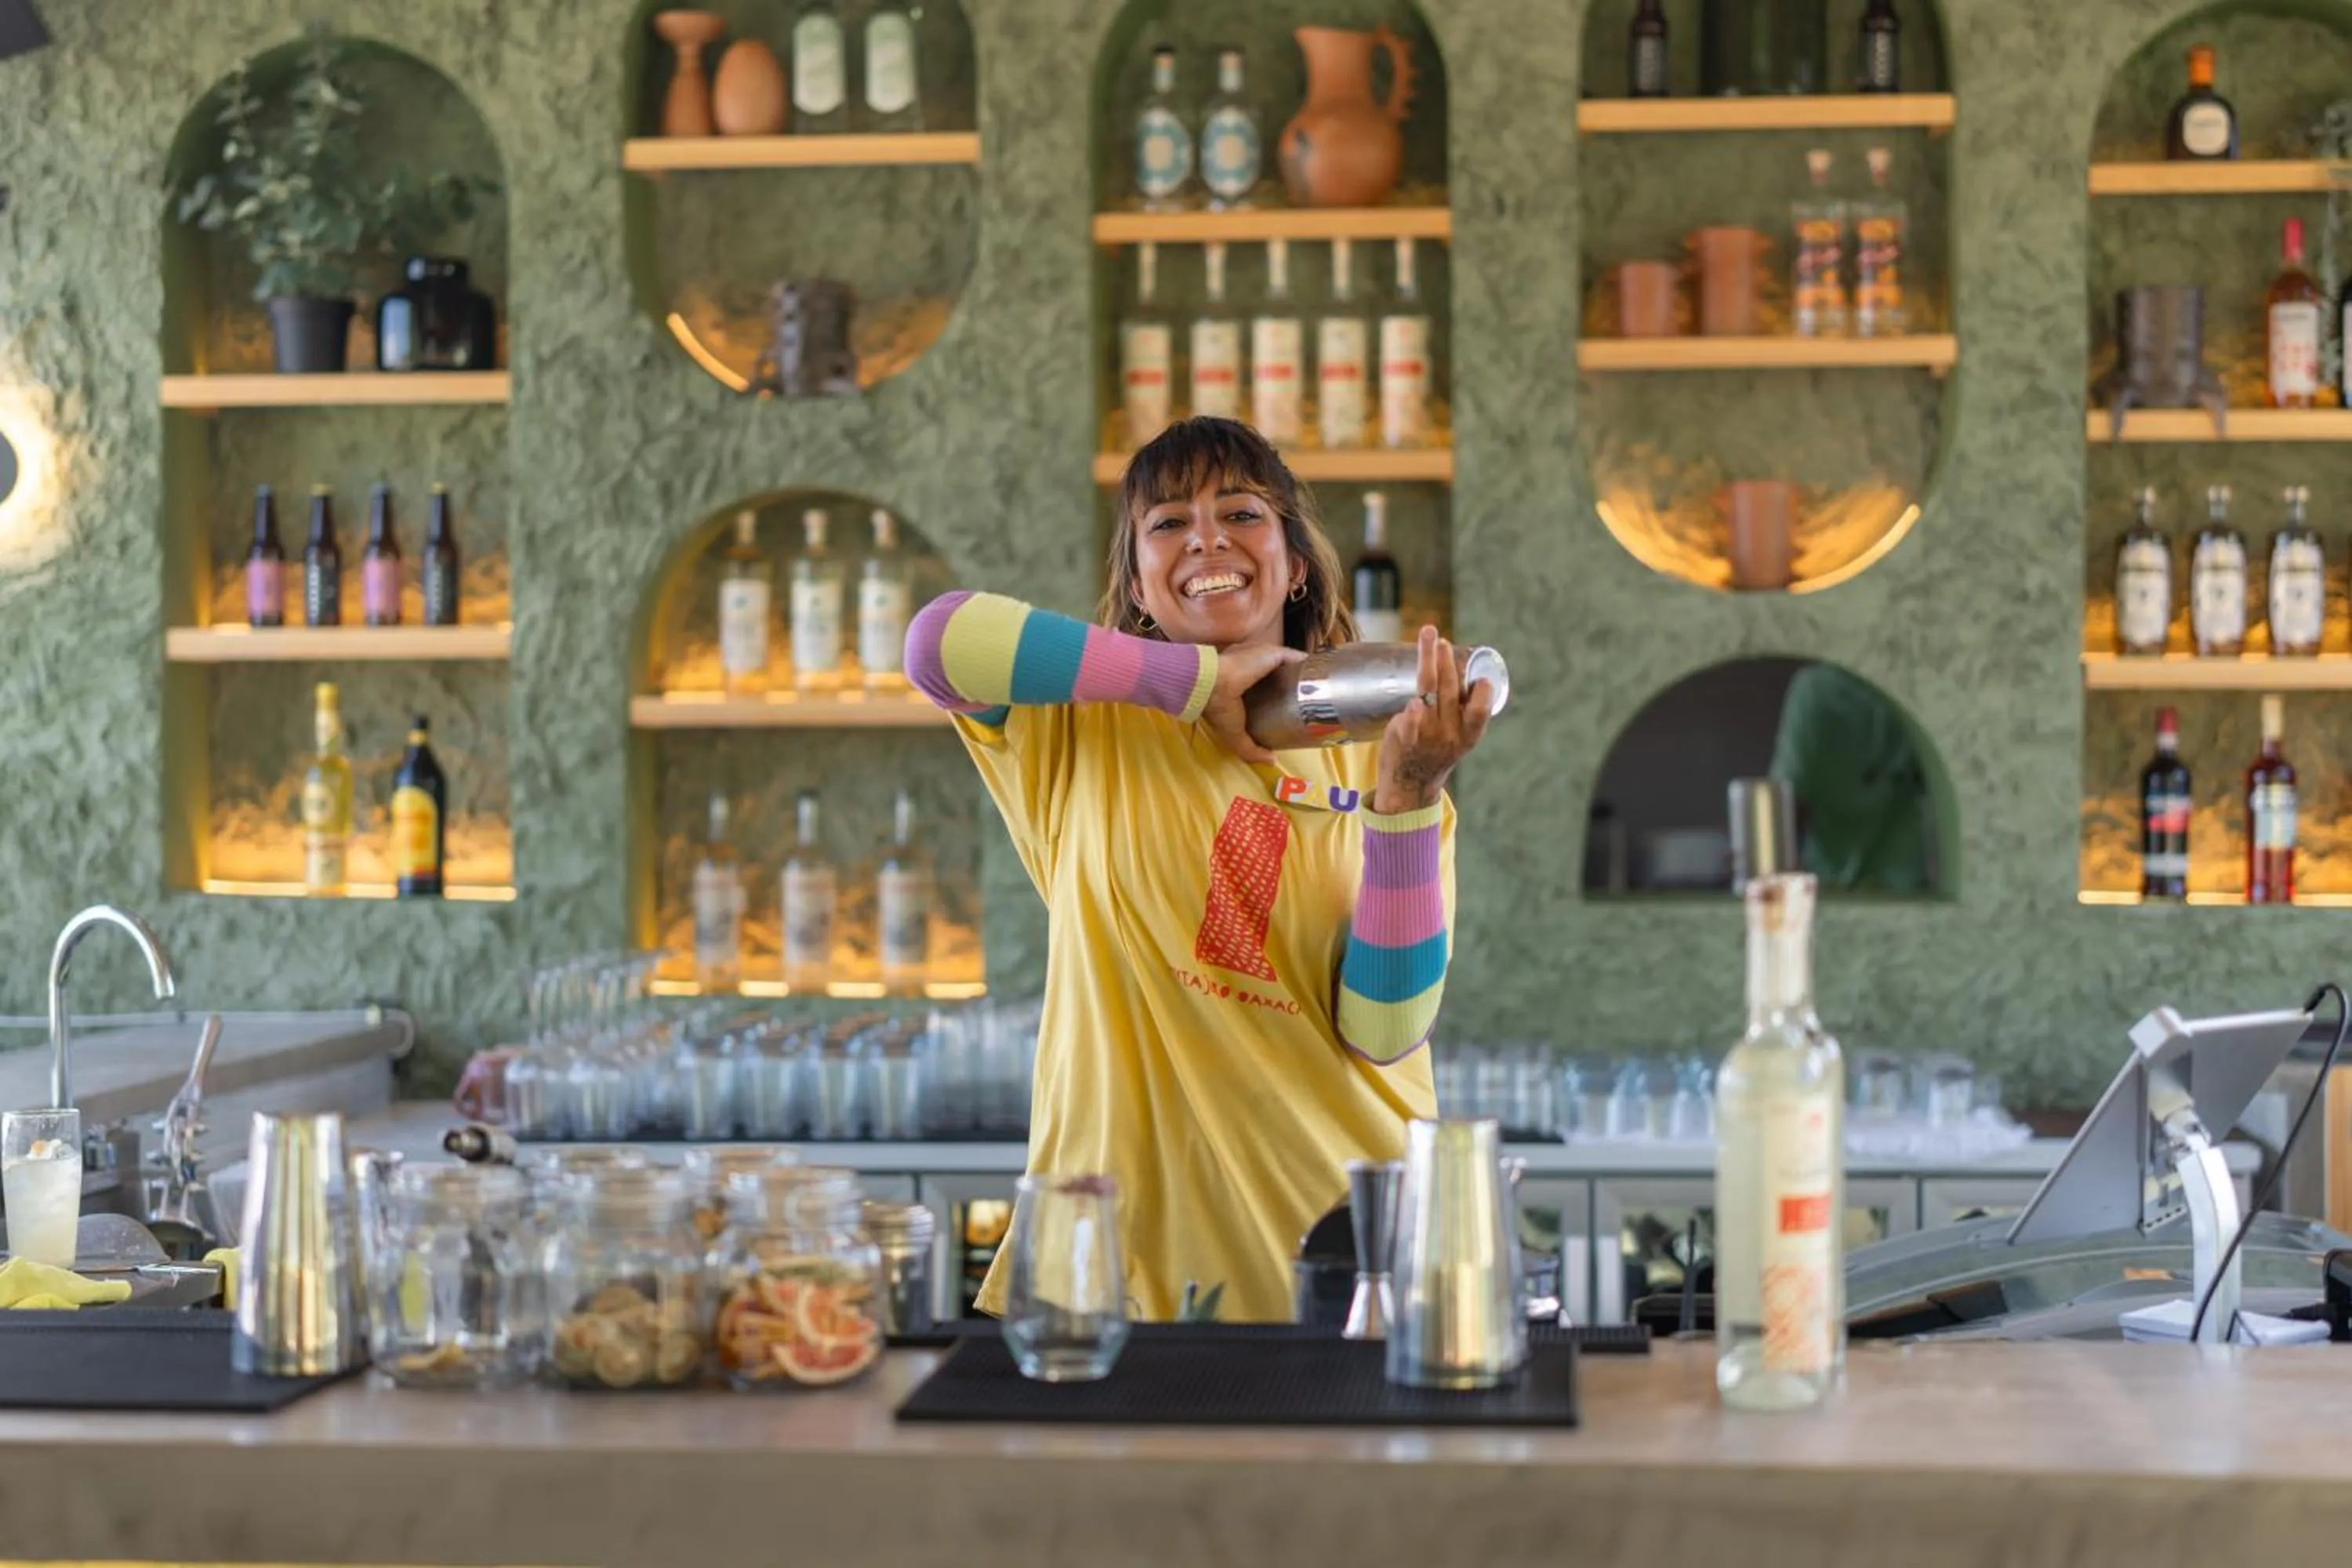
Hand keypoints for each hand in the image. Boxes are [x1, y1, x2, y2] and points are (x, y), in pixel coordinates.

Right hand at [1201, 643, 1304, 763]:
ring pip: (1286, 666)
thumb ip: (1251, 749)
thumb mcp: (1234, 735)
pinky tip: (1318, 672)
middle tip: (1305, 699)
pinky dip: (1306, 663)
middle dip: (1289, 684)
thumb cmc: (1220, 709)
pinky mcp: (1272, 653)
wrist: (1213, 683)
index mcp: (1240, 687)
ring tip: (1315, 686)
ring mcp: (1262, 659)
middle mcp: (1250, 670)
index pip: (1261, 691)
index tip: (1288, 710)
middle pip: (1275, 676)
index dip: (1274, 698)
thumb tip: (1272, 761)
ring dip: (1299, 673)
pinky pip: (1294, 656)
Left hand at [1374, 625, 1493, 813]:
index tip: (1479, 676)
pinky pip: (1409, 725)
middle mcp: (1450, 732)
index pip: (1480, 709)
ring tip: (1430, 638)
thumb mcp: (1459, 735)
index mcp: (1469, 732)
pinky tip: (1414, 703)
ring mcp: (1427, 735)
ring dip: (1430, 663)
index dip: (1482, 692)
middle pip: (1452, 691)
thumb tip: (1460, 665)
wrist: (1410, 785)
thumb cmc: (1436, 750)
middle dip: (1448, 662)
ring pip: (1430, 691)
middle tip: (1443, 641)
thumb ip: (1462, 707)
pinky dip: (1412, 715)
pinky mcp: (1405, 738)